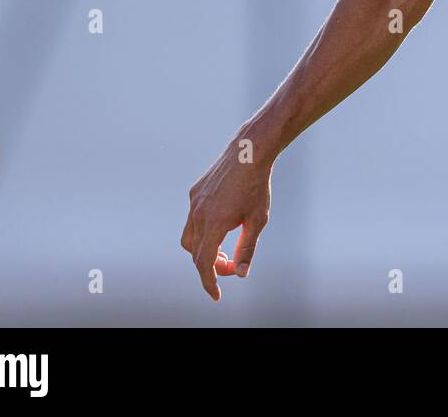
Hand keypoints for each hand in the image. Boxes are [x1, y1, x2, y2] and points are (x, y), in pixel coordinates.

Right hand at [181, 137, 272, 300]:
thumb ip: (247, 248)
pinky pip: (192, 218)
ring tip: (223, 249)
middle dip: (210, 265)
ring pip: (189, 238)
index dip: (209, 282)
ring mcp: (194, 202)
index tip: (216, 295)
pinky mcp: (194, 192)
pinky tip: (222, 223)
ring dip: (202, 249)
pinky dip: (202, 230)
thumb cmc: (257, 187)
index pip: (204, 263)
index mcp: (214, 224)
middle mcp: (198, 214)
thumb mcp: (258, 220)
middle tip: (229, 265)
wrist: (248, 153)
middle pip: (195, 253)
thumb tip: (241, 273)